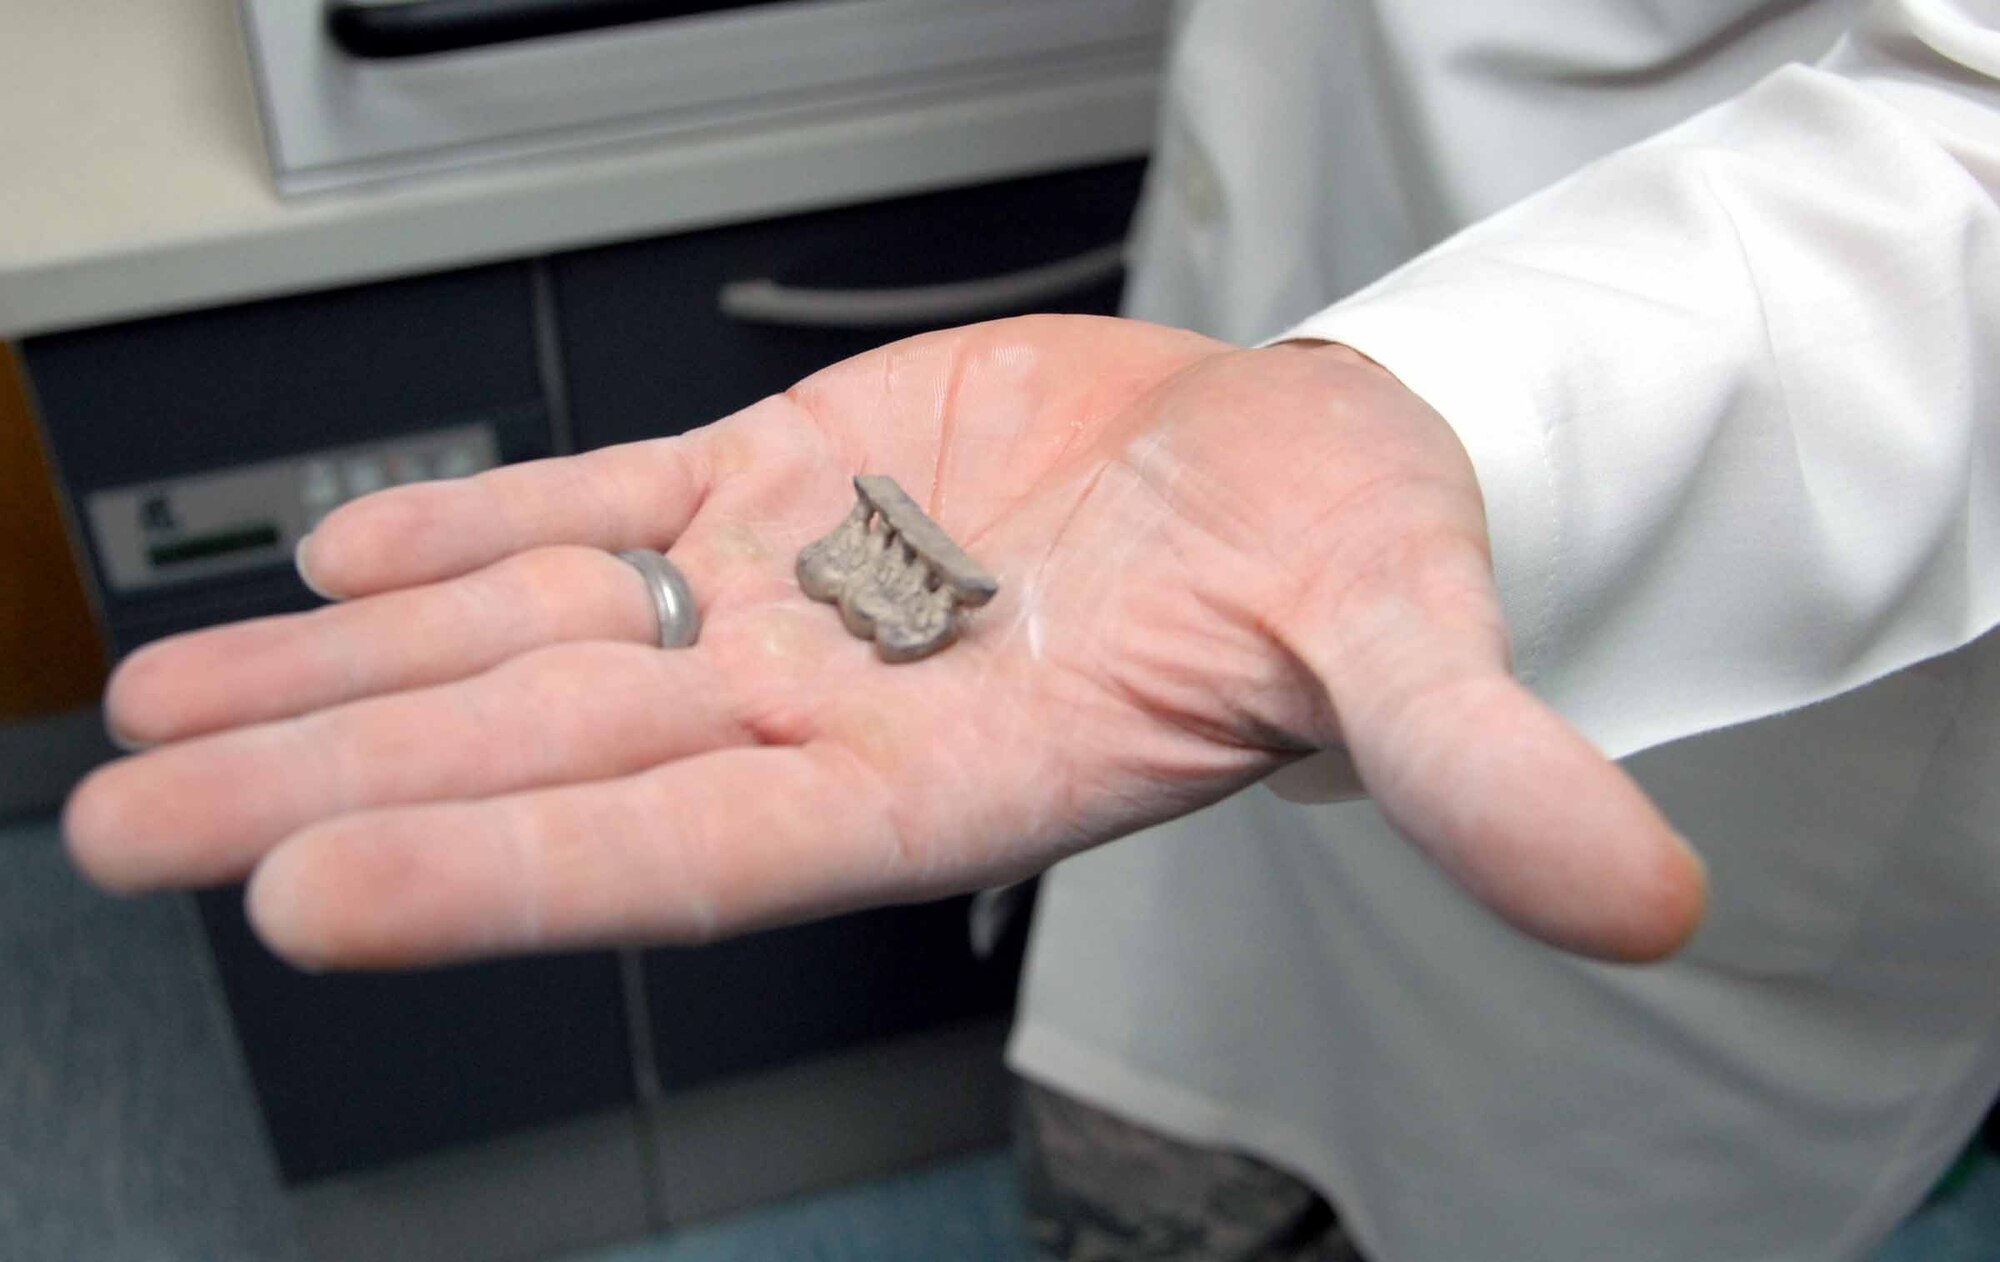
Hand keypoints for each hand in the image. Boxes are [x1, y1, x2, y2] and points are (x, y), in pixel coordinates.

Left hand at [64, 316, 1703, 968]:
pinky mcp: (792, 484)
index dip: (511, 875)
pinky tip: (342, 555)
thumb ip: (1479, 764)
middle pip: (554, 756)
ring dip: (344, 676)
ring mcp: (796, 591)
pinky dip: (471, 531)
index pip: (702, 850)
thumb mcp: (1418, 641)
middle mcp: (840, 699)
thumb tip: (1629, 889)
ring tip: (159, 721)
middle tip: (123, 838)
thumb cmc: (1355, 562)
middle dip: (336, 791)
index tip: (306, 900)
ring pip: (535, 639)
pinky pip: (601, 515)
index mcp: (960, 772)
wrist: (1307, 466)